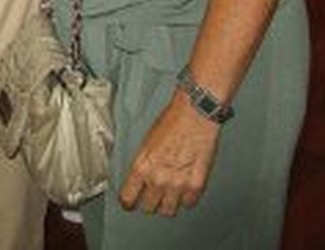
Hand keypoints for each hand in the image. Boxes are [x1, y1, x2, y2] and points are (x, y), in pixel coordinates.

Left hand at [118, 90, 221, 215]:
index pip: (128, 198)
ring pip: (168, 210)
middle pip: (148, 208)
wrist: (194, 114)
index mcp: (141, 167)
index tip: (130, 203)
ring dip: (167, 203)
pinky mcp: (196, 185)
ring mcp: (178, 184)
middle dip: (148, 203)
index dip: (128, 202)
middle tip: (151, 197)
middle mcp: (158, 179)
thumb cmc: (171, 122)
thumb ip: (143, 165)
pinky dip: (186, 198)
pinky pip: (188, 203)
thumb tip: (140, 179)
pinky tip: (184, 189)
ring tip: (168, 195)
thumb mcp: (146, 144)